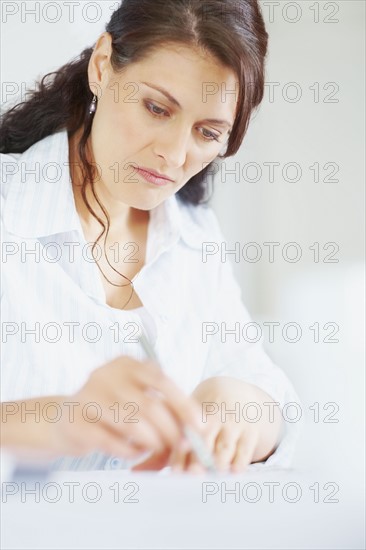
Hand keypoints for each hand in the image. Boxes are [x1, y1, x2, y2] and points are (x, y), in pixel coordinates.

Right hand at [52, 355, 201, 458]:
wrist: (64, 419)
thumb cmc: (111, 410)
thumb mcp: (136, 399)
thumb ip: (164, 408)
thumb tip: (196, 428)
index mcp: (126, 364)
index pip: (161, 380)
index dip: (184, 404)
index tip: (199, 425)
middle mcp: (106, 375)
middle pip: (150, 405)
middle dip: (172, 430)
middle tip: (182, 446)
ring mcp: (88, 397)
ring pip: (132, 424)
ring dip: (152, 442)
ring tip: (158, 449)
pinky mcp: (75, 422)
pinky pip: (111, 442)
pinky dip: (129, 451)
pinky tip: (134, 452)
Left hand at [133, 377, 282, 473]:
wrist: (236, 392)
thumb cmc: (203, 416)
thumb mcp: (185, 424)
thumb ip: (161, 451)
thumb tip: (134, 473)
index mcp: (191, 416)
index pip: (184, 437)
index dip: (179, 456)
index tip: (174, 473)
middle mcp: (212, 418)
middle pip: (204, 442)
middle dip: (198, 459)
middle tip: (193, 475)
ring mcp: (232, 423)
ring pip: (224, 445)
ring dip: (219, 460)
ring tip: (214, 474)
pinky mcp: (250, 430)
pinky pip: (245, 447)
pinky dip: (240, 460)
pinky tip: (234, 473)